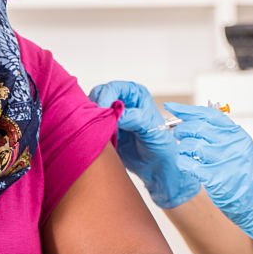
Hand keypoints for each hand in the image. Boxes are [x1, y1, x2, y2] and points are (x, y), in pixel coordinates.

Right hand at [90, 81, 199, 208]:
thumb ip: (134, 118)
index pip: (113, 88)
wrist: (157, 166)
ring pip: (92, 110)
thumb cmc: (161, 145)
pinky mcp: (105, 129)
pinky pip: (91, 125)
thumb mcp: (151, 128)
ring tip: (101, 132)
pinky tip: (99, 138)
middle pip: (98, 95)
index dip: (105, 97)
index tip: (102, 111)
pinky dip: (91, 130)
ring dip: (92, 119)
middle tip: (98, 123)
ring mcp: (112, 115)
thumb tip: (116, 113)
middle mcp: (123, 101)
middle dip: (95, 107)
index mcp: (136, 94)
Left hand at [165, 102, 252, 253]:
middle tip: (177, 135)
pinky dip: (182, 162)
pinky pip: (188, 163)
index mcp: (237, 134)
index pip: (208, 114)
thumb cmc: (245, 176)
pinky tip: (187, 165)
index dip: (186, 110)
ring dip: (182, 148)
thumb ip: (220, 134)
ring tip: (186, 153)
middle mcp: (232, 144)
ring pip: (190, 144)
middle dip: (181, 130)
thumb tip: (193, 122)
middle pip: (197, 127)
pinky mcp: (215, 178)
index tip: (171, 107)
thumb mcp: (239, 148)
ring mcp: (224, 160)